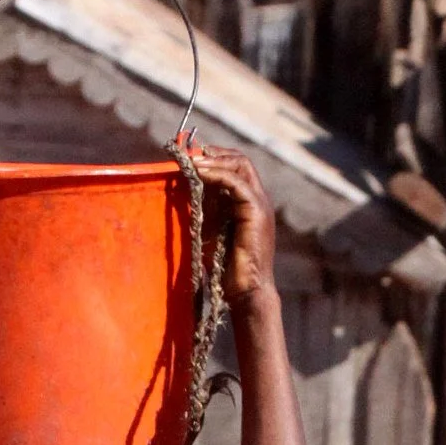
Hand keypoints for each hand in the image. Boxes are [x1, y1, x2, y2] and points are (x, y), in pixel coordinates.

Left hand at [185, 142, 275, 310]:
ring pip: (240, 165)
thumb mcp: (209, 230)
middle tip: (189, 152)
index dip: (213, 157)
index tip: (189, 156)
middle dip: (214, 153)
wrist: (244, 292)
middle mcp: (257, 199)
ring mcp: (259, 204)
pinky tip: (199, 174)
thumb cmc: (224, 268)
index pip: (235, 167)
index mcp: (247, 203)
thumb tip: (185, 188)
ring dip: (213, 159)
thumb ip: (204, 209)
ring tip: (191, 160)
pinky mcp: (256, 211)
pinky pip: (236, 183)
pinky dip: (217, 174)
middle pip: (240, 160)